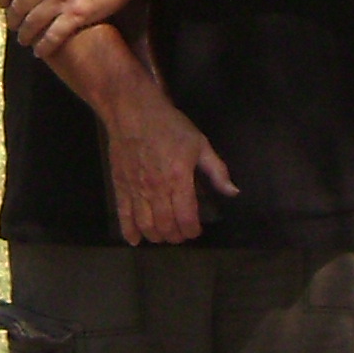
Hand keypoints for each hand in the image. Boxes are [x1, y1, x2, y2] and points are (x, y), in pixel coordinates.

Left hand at [3, 0, 134, 57]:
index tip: (2, 5)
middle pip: (19, 7)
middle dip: (14, 20)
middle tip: (16, 26)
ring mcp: (61, 0)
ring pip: (33, 24)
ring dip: (26, 36)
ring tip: (27, 41)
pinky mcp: (77, 15)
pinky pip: (53, 36)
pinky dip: (44, 46)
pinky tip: (41, 50)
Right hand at [99, 78, 237, 244]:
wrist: (133, 112)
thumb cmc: (170, 126)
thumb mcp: (200, 143)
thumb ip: (216, 170)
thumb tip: (232, 191)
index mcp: (179, 180)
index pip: (186, 218)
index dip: (192, 230)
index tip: (196, 230)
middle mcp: (156, 190)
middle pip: (166, 226)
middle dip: (176, 236)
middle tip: (182, 234)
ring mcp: (136, 190)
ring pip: (146, 225)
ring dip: (156, 236)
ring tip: (164, 236)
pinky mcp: (120, 186)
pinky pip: (123, 215)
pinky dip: (129, 231)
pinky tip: (135, 240)